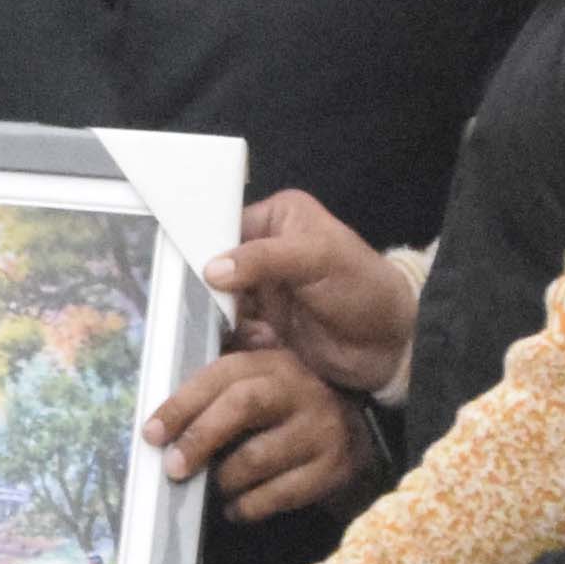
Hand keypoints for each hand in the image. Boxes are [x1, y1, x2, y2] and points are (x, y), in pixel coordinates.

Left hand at [140, 350, 367, 520]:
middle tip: (173, 468)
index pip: (222, 375)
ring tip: (211, 488)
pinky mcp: (331, 469)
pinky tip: (235, 508)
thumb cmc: (285, 406)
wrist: (356, 430)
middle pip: (242, 406)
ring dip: (224, 480)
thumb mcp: (260, 380)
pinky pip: (279, 495)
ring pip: (257, 459)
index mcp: (273, 363)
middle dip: (200, 438)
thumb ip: (218, 383)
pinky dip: (248, 507)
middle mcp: (299, 390)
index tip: (151, 434)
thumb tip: (162, 411)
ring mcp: (319, 430)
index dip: (182, 404)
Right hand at [204, 193, 413, 394]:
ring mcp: (261, 290)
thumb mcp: (318, 259)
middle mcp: (263, 249)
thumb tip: (211, 269)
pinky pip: (229, 330)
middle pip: (212, 265)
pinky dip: (229, 338)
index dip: (200, 244)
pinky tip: (236, 343)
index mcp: (277, 218)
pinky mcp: (261, 325)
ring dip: (212, 317)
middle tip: (189, 305)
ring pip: (216, 301)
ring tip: (208, 327)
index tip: (175, 267)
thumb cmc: (362, 289)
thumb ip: (264, 258)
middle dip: (202, 287)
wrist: (389, 346)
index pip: (224, 223)